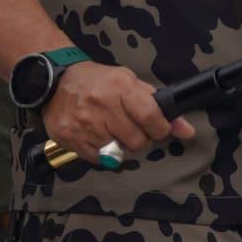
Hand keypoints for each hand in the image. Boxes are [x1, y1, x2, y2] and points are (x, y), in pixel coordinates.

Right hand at [46, 58, 184, 169]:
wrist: (55, 81)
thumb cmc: (98, 81)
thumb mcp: (129, 83)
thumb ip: (158, 106)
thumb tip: (186, 131)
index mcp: (120, 86)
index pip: (150, 116)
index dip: (161, 129)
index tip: (159, 129)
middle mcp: (102, 105)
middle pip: (137, 140)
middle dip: (142, 140)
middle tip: (134, 130)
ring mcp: (84, 124)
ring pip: (118, 153)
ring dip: (122, 147)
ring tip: (114, 132)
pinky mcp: (70, 138)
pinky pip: (99, 159)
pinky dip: (104, 153)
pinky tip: (99, 138)